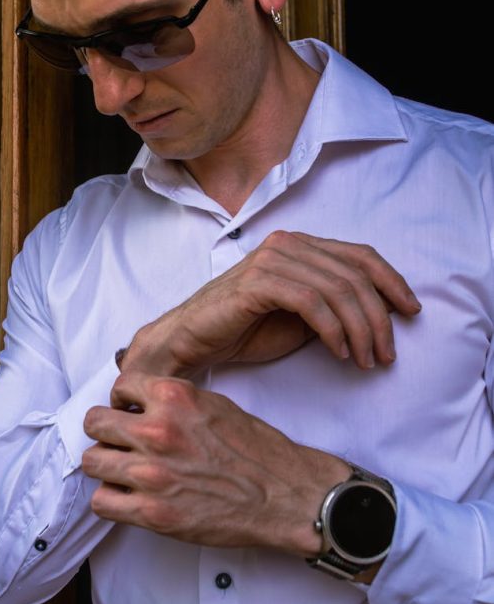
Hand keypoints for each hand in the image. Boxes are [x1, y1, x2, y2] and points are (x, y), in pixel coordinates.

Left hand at [82, 372, 349, 552]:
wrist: (283, 494)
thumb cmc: (255, 451)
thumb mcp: (213, 404)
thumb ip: (171, 402)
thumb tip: (137, 405)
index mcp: (174, 398)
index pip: (118, 387)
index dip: (122, 401)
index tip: (127, 412)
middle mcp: (157, 432)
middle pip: (95, 424)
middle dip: (106, 432)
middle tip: (120, 442)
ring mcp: (151, 473)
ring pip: (91, 462)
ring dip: (105, 466)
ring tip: (123, 471)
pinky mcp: (152, 512)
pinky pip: (102, 501)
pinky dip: (112, 499)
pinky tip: (129, 497)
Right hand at [121, 231, 420, 375]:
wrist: (193, 341)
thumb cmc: (244, 330)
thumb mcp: (302, 317)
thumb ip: (334, 306)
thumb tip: (381, 313)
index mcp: (300, 245)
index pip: (360, 255)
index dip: (391, 281)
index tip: (411, 311)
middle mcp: (288, 244)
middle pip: (354, 274)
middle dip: (379, 318)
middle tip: (386, 354)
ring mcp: (271, 259)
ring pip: (338, 289)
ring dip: (360, 330)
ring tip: (366, 360)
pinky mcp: (258, 282)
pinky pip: (312, 302)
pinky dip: (333, 330)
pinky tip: (340, 353)